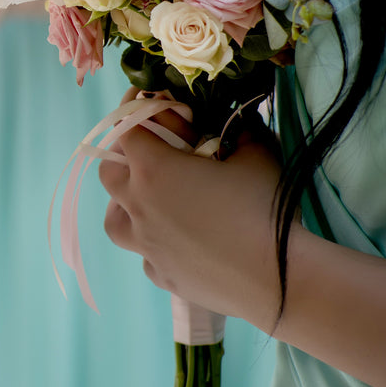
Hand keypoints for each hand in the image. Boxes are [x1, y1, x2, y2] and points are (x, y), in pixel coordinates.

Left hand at [98, 108, 283, 327]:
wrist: (277, 279)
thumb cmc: (262, 208)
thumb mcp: (256, 154)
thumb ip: (239, 132)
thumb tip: (238, 122)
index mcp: (153, 169)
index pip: (126, 131)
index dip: (137, 115)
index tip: (152, 106)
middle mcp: (139, 206)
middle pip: (108, 173)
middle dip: (123, 157)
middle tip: (151, 154)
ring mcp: (146, 245)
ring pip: (114, 221)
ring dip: (124, 205)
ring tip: (150, 203)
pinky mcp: (160, 274)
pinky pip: (145, 255)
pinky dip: (154, 244)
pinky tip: (178, 243)